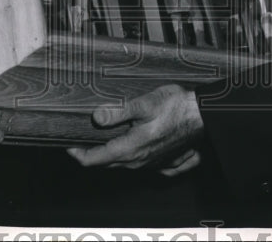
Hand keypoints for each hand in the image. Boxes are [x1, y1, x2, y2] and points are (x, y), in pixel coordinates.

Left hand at [66, 84, 203, 173]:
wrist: (204, 115)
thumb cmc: (176, 106)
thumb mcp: (144, 103)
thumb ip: (118, 112)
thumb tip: (95, 118)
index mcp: (131, 149)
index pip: (95, 160)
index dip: (78, 154)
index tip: (67, 144)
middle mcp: (139, 162)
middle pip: (107, 164)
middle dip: (92, 154)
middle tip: (81, 139)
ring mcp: (152, 164)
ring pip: (124, 165)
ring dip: (111, 156)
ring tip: (103, 140)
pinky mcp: (164, 163)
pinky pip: (143, 167)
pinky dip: (132, 161)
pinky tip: (131, 150)